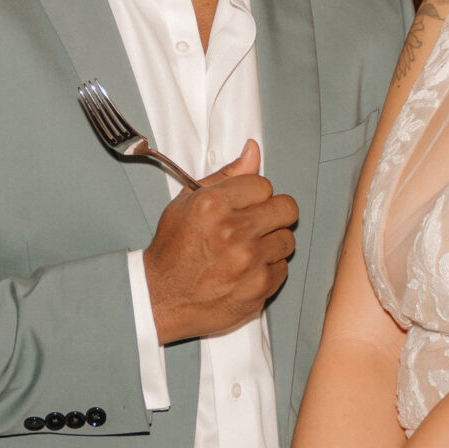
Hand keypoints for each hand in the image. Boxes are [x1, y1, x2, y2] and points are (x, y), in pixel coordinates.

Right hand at [144, 142, 296, 343]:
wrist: (160, 297)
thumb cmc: (173, 248)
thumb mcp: (188, 202)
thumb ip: (226, 175)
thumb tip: (254, 150)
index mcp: (213, 205)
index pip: (263, 184)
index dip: (252, 195)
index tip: (240, 207)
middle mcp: (233, 233)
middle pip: (286, 208)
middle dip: (271, 214)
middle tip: (253, 225)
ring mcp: (249, 263)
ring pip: (288, 240)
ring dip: (271, 243)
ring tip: (246, 250)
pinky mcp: (259, 289)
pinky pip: (282, 269)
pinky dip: (267, 269)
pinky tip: (245, 271)